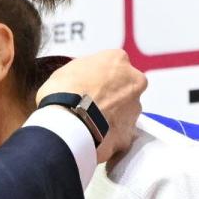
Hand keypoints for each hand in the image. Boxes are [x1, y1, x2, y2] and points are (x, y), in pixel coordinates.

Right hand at [36, 49, 145, 163]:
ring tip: (90, 124)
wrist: (68, 122)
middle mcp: (134, 82)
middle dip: (113, 97)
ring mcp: (134, 109)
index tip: (90, 85)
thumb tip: (86, 78)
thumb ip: (86, 71)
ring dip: (112, 117)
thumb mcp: (69, 69)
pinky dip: (109, 137)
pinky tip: (94, 138)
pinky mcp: (128, 134)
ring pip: (126, 113)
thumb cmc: (64, 91)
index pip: (115, 65)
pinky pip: (119, 135)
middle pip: (126, 89)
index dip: (101, 77)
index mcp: (118, 60)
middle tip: (92, 105)